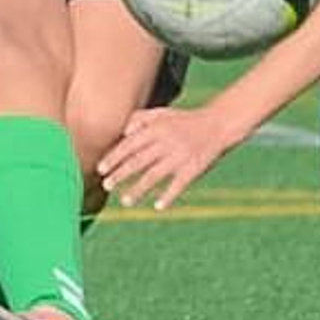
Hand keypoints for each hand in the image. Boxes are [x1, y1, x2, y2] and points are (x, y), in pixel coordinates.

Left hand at [99, 105, 235, 211]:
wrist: (218, 124)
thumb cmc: (185, 121)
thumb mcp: (163, 113)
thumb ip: (140, 119)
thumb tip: (122, 132)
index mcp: (157, 128)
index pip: (130, 144)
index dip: (114, 157)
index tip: (100, 169)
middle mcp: (166, 142)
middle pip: (139, 161)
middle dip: (120, 174)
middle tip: (106, 185)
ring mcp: (180, 156)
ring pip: (155, 175)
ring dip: (138, 189)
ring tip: (125, 201)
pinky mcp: (194, 168)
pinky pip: (178, 185)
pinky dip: (168, 196)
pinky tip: (158, 206)